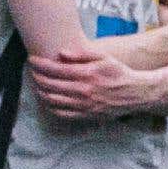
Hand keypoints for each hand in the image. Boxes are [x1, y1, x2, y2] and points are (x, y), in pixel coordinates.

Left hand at [25, 45, 143, 120]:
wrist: (135, 94)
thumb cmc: (119, 73)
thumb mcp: (104, 57)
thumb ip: (82, 54)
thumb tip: (62, 53)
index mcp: (86, 74)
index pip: (55, 69)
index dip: (40, 64)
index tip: (32, 60)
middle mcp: (82, 91)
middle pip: (50, 85)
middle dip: (37, 77)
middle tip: (32, 71)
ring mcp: (83, 105)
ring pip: (53, 100)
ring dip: (41, 92)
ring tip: (37, 84)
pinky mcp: (86, 115)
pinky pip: (62, 113)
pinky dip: (50, 106)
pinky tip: (48, 100)